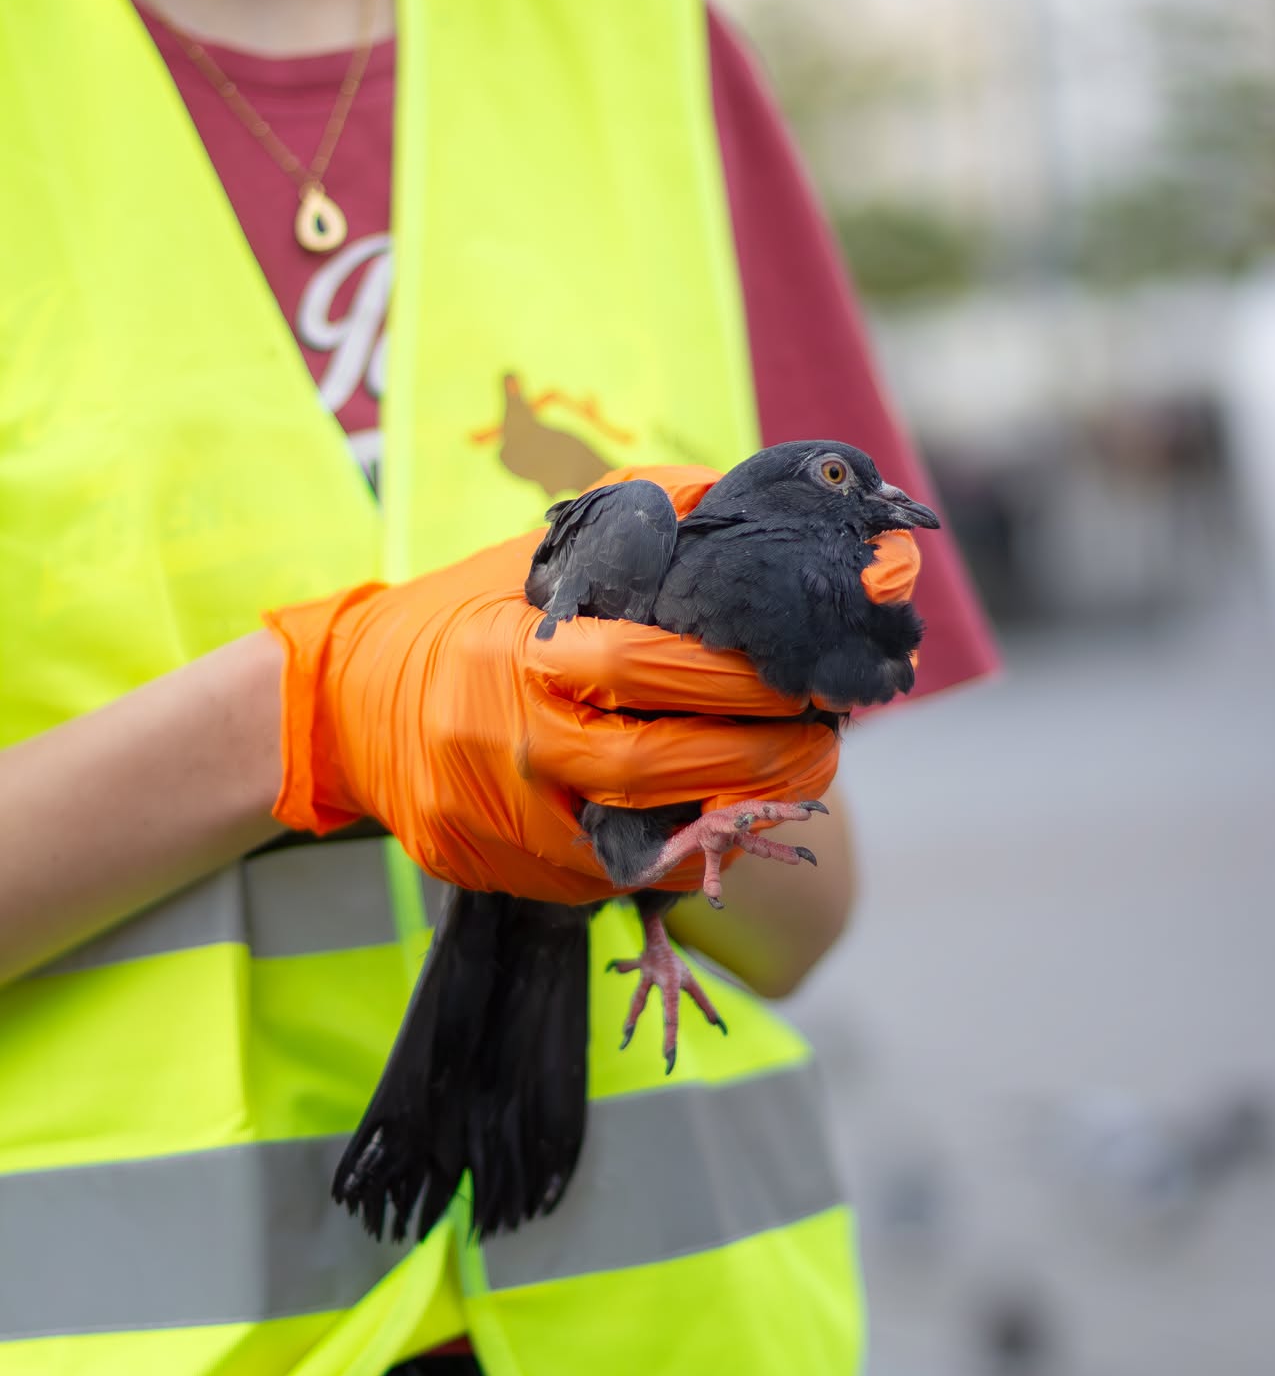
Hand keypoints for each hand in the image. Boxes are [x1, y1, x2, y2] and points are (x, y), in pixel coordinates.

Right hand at [264, 471, 837, 903]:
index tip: (800, 669)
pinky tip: (730, 815)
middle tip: (824, 739)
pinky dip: (686, 848)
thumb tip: (738, 498)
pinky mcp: (518, 877)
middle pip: (655, 767)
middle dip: (757, 758)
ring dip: (736, 813)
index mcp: (517, 659)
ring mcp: (513, 826)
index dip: (733, 676)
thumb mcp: (533, 558)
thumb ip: (635, 521)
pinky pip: (622, 876)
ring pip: (647, 840)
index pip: (642, 668)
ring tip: (798, 778)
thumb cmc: (461, 618)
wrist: (350, 712)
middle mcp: (514, 749)